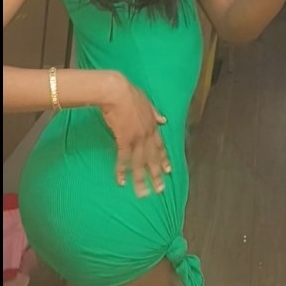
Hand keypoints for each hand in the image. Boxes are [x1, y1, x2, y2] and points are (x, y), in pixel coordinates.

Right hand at [101, 75, 170, 196]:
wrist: (116, 91)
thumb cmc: (129, 93)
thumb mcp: (146, 101)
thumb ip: (155, 113)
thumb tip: (163, 120)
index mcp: (152, 125)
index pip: (160, 146)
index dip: (164, 159)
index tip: (168, 170)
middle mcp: (147, 134)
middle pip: (153, 158)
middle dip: (156, 175)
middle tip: (160, 190)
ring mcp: (136, 138)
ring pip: (140, 163)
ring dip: (142, 179)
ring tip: (144, 193)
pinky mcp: (123, 139)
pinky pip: (123, 159)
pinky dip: (122, 171)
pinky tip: (121, 182)